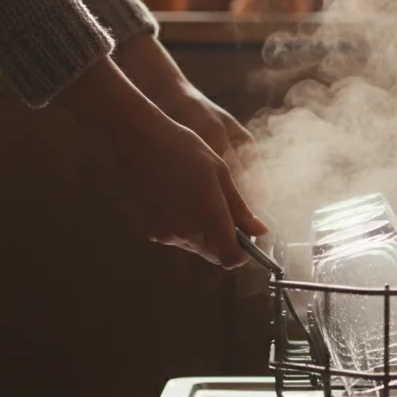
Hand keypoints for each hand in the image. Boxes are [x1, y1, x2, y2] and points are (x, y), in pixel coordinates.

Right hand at [57, 57, 264, 266]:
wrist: (137, 140)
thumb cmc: (182, 148)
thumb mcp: (219, 173)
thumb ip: (240, 207)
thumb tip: (260, 231)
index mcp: (207, 215)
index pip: (231, 257)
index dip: (242, 251)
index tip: (247, 236)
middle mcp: (185, 231)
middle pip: (214, 253)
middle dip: (223, 239)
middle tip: (223, 209)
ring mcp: (164, 233)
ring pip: (195, 245)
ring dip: (202, 231)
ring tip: (196, 194)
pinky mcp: (148, 230)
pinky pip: (175, 237)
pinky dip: (182, 225)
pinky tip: (177, 197)